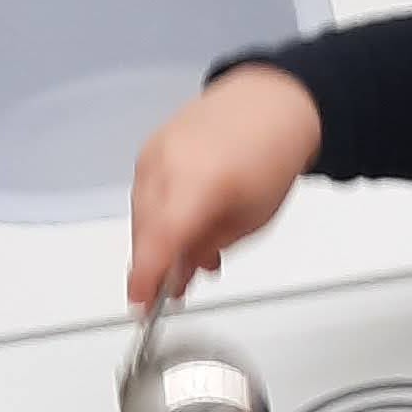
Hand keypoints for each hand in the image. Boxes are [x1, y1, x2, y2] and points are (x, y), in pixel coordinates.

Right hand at [129, 67, 323, 306]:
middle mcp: (167, 165)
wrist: (271, 103)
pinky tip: (183, 225)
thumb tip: (178, 271)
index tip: (140, 307)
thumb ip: (208, 248)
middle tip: (177, 288)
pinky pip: (144, 192)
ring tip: (194, 254)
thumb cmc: (270, 156)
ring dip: (159, 241)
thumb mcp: (251, 221)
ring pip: (141, 215)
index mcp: (197, 186)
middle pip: (146, 233)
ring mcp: (154, 152)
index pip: (158, 243)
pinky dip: (158, 215)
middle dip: (157, 265)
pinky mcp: (150, 147)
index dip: (145, 280)